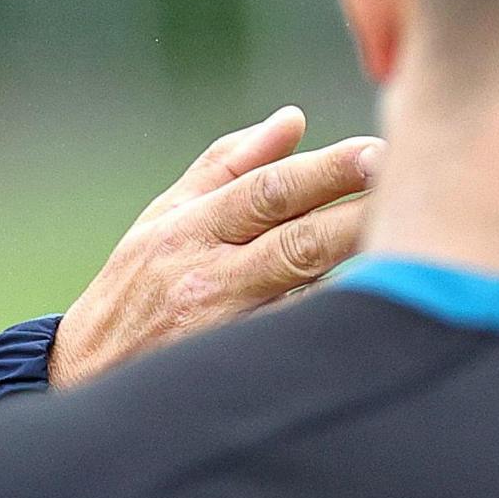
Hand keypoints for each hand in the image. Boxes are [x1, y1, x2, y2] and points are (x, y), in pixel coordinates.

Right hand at [52, 107, 379, 388]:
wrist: (83, 377)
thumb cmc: (133, 290)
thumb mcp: (163, 219)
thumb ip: (226, 167)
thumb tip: (292, 120)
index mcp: (187, 230)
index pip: (266, 191)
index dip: (325, 171)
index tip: (378, 152)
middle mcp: (206, 277)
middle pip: (296, 240)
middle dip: (357, 213)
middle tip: (410, 188)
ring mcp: (223, 329)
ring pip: (306, 295)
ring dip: (360, 268)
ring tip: (415, 242)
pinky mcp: (236, 369)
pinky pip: (298, 339)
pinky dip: (337, 319)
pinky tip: (382, 303)